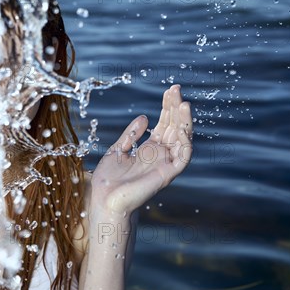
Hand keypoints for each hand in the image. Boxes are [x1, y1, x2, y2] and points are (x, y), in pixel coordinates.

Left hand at [91, 85, 192, 214]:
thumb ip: (131, 134)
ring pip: (182, 139)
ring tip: (183, 103)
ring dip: (184, 121)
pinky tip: (180, 127)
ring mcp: (165, 164)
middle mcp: (161, 155)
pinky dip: (184, 142)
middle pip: (174, 127)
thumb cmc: (109, 180)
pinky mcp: (167, 174)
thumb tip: (145, 117)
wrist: (104, 200)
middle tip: (175, 89)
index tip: (169, 90)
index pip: (164, 123)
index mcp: (150, 149)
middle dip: (175, 108)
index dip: (167, 107)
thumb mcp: (118, 150)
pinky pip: (183, 157)